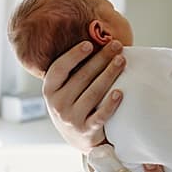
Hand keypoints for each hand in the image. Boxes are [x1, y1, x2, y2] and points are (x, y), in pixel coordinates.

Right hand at [42, 38, 125, 152]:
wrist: (78, 137)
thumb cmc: (74, 102)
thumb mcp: (65, 87)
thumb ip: (74, 69)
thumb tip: (94, 35)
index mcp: (50, 90)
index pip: (58, 69)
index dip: (73, 56)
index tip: (89, 44)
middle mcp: (57, 105)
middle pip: (81, 77)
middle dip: (101, 59)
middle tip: (116, 46)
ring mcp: (71, 119)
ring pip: (93, 93)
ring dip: (109, 74)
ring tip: (122, 61)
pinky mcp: (86, 131)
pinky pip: (100, 116)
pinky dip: (110, 104)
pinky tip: (120, 92)